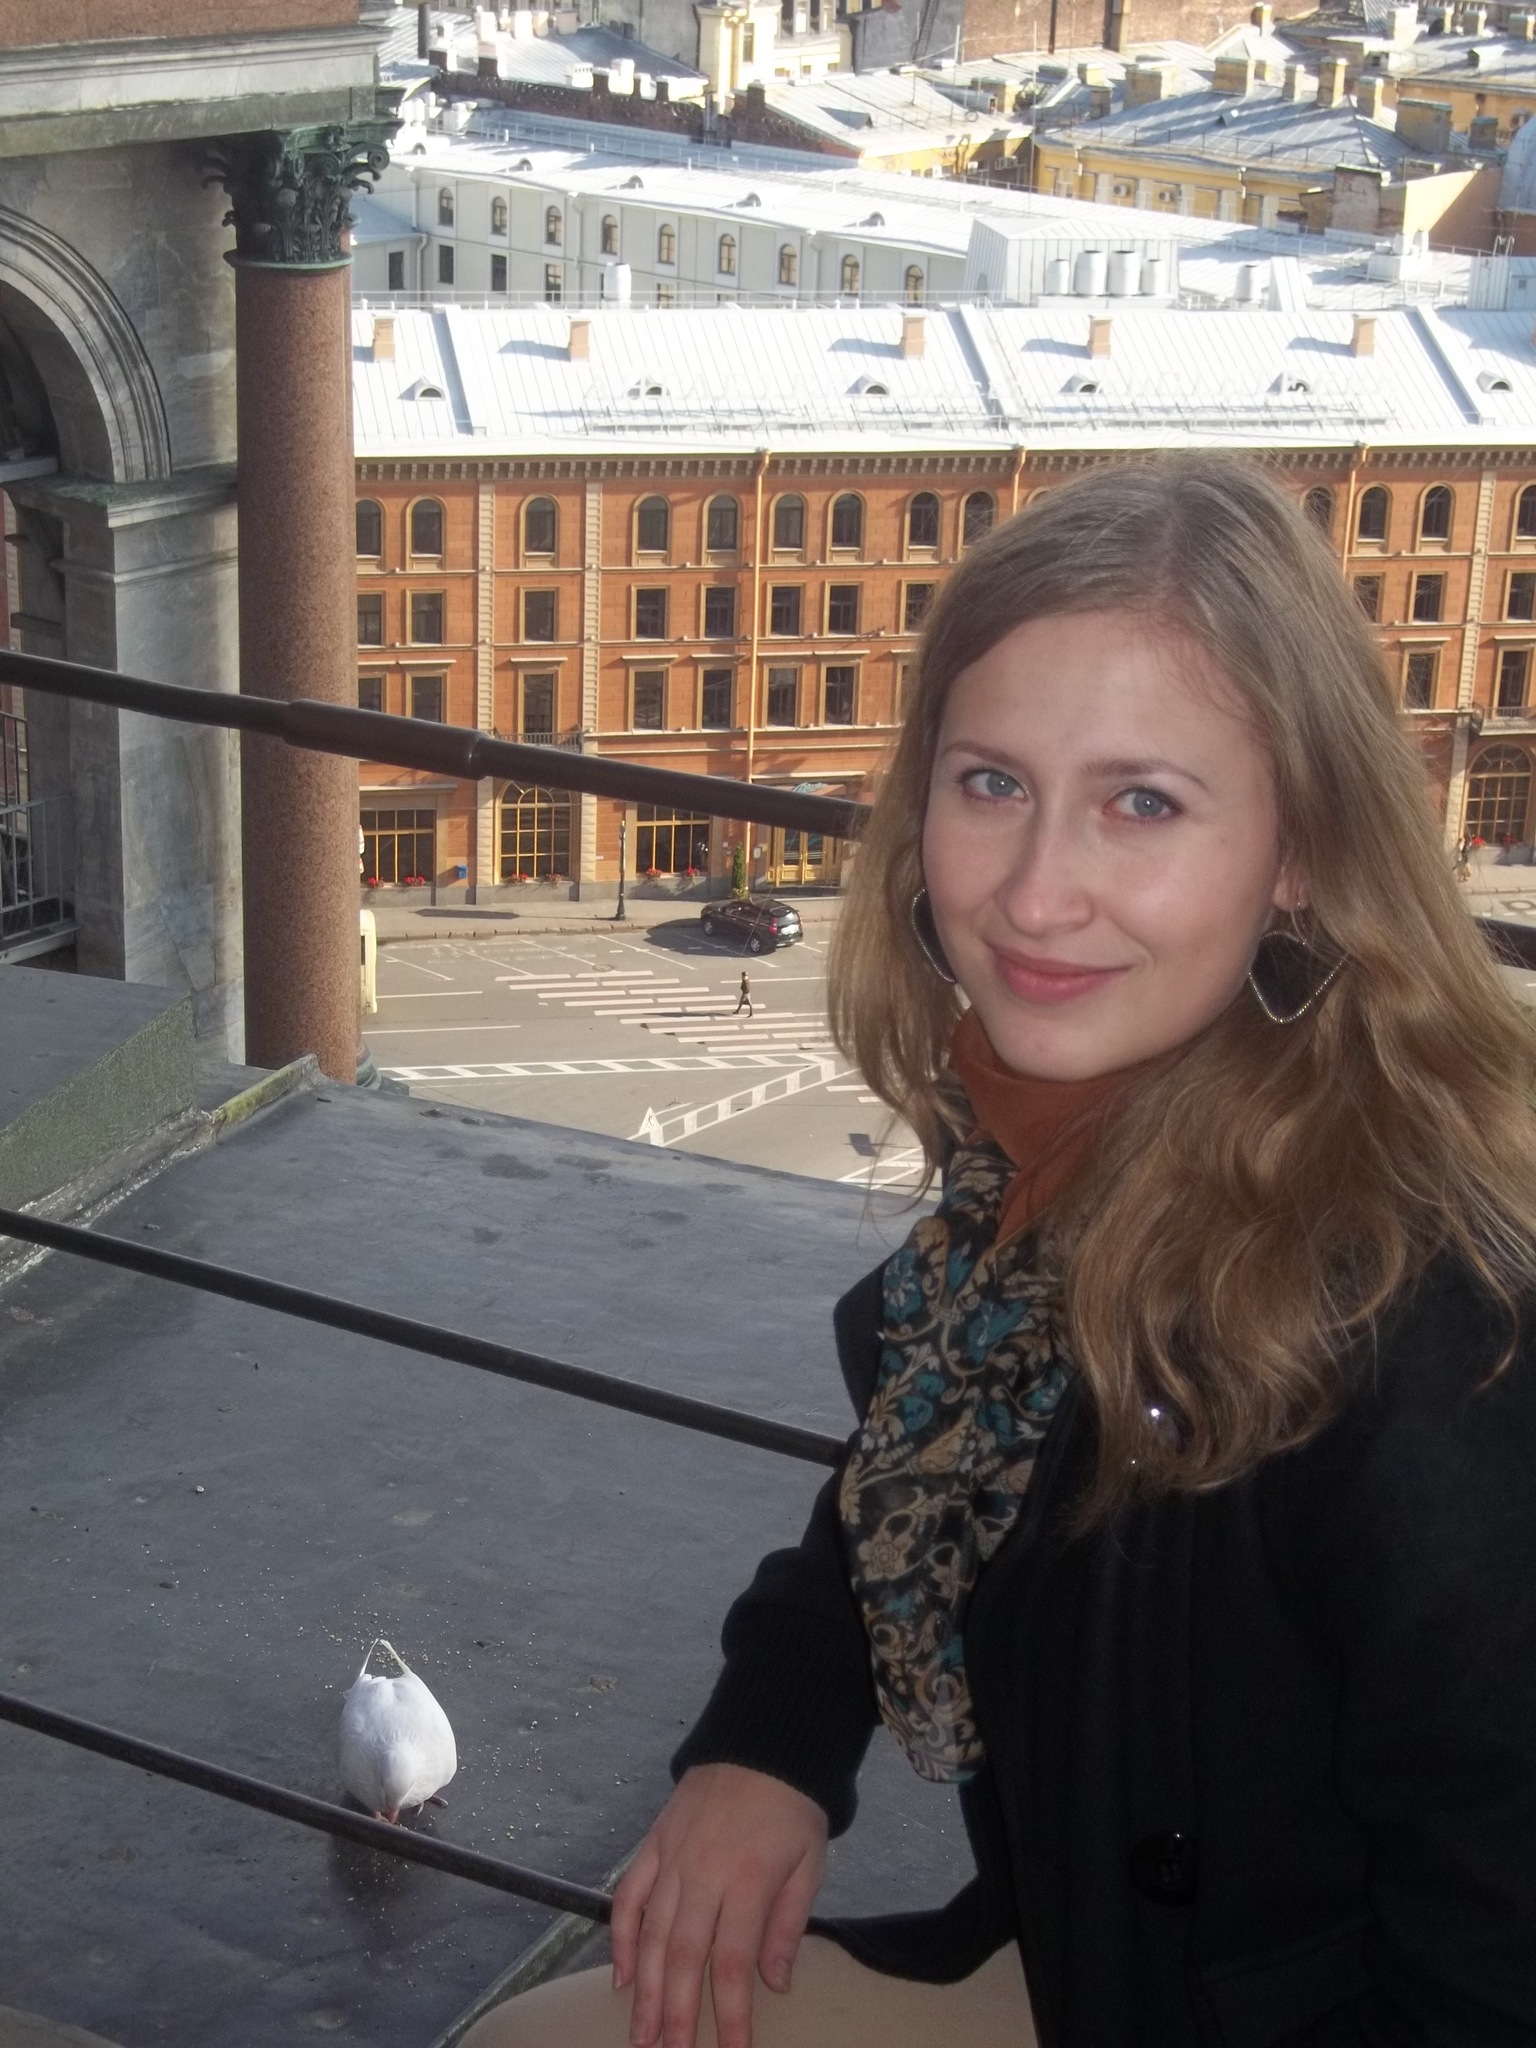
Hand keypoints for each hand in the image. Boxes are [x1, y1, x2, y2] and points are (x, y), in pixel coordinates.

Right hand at [610, 1763, 827, 2047]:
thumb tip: (774, 1983)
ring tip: (641, 2036)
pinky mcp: (654, 1843)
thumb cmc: (792, 1807)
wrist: (762, 1742)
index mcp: (747, 1882)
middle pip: (682, 1957)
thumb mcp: (809, 1863)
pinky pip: (629, 1894)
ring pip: (649, 1934)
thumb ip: (787, 1925)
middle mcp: (702, 1875)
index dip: (729, 2016)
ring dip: (643, 1990)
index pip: (731, 1964)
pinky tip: (620, 1975)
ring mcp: (672, 1858)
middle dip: (676, 2015)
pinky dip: (619, 1935)